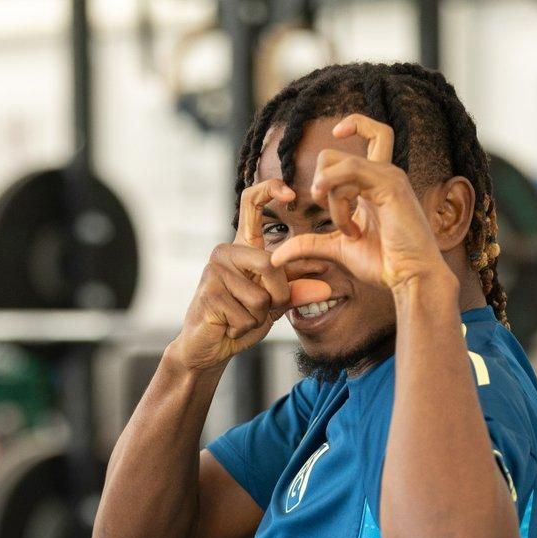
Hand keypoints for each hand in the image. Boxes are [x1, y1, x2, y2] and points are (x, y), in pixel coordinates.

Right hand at [173, 179, 331, 370]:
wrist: (209, 346)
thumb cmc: (241, 319)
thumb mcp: (275, 304)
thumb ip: (297, 291)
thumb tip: (327, 287)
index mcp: (243, 246)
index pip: (251, 204)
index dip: (270, 190)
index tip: (291, 193)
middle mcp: (226, 251)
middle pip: (271, 264)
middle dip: (278, 296)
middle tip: (263, 310)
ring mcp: (213, 271)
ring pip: (261, 297)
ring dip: (259, 317)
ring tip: (240, 317)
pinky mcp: (209, 294)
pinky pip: (247, 315)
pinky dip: (245, 328)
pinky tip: (229, 326)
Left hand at [270, 114, 447, 290]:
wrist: (410, 278)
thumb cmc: (384, 264)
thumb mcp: (337, 249)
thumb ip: (309, 244)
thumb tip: (276, 254)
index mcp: (376, 182)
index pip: (372, 133)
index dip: (353, 125)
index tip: (333, 144)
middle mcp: (384, 174)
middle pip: (333, 153)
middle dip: (321, 185)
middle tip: (333, 218)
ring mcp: (389, 176)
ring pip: (338, 163)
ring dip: (331, 197)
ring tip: (347, 229)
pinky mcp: (391, 185)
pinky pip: (351, 169)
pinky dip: (337, 192)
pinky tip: (348, 225)